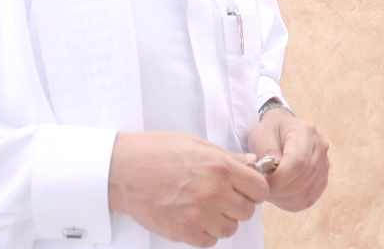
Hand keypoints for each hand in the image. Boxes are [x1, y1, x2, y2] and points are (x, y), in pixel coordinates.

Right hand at [108, 131, 268, 246]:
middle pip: (247, 211)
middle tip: (224, 196)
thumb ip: (228, 157)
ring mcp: (198, 214)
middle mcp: (213, 192)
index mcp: (220, 167)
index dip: (255, 189)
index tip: (247, 188)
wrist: (124, 170)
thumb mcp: (197, 144)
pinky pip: (209, 241)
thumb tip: (251, 163)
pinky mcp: (182, 231)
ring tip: (207, 207)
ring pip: (229, 228)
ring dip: (223, 220)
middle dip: (239, 204)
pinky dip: (205, 233)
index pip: (259, 188)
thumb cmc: (157, 152)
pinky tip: (195, 218)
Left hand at [247, 109, 329, 210]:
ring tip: (269, 189)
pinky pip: (307, 200)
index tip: (262, 181)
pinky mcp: (322, 180)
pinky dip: (290, 202)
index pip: (299, 162)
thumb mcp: (261, 135)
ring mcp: (324, 165)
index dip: (280, 178)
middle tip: (262, 188)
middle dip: (279, 190)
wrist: (281, 130)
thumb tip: (274, 174)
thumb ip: (267, 154)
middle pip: (303, 180)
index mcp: (306, 131)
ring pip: (306, 193)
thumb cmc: (269, 132)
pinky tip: (279, 194)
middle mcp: (320, 148)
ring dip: (283, 198)